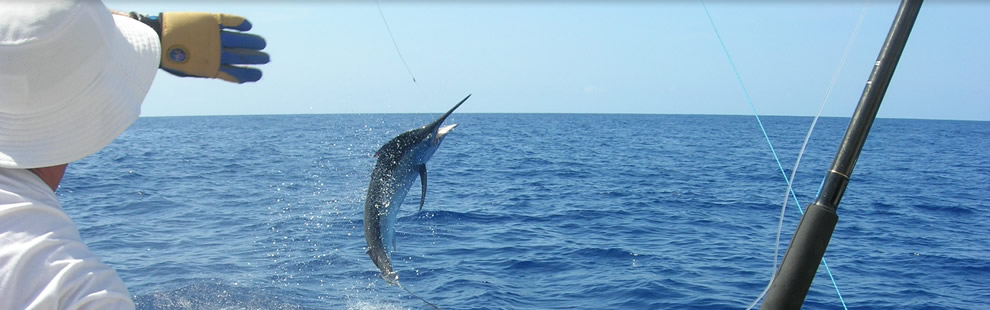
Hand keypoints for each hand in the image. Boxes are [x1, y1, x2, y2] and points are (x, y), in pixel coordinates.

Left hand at [152, 12, 268, 82]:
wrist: (155, 38)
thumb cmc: (170, 57)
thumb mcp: (190, 70)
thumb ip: (208, 69)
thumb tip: (224, 70)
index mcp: (211, 67)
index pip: (236, 73)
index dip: (249, 74)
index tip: (259, 74)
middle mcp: (215, 52)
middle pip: (241, 56)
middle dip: (255, 58)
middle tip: (266, 58)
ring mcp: (213, 36)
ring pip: (239, 41)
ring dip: (253, 43)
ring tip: (262, 43)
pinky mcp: (209, 22)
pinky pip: (229, 21)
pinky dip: (240, 23)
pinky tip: (248, 25)